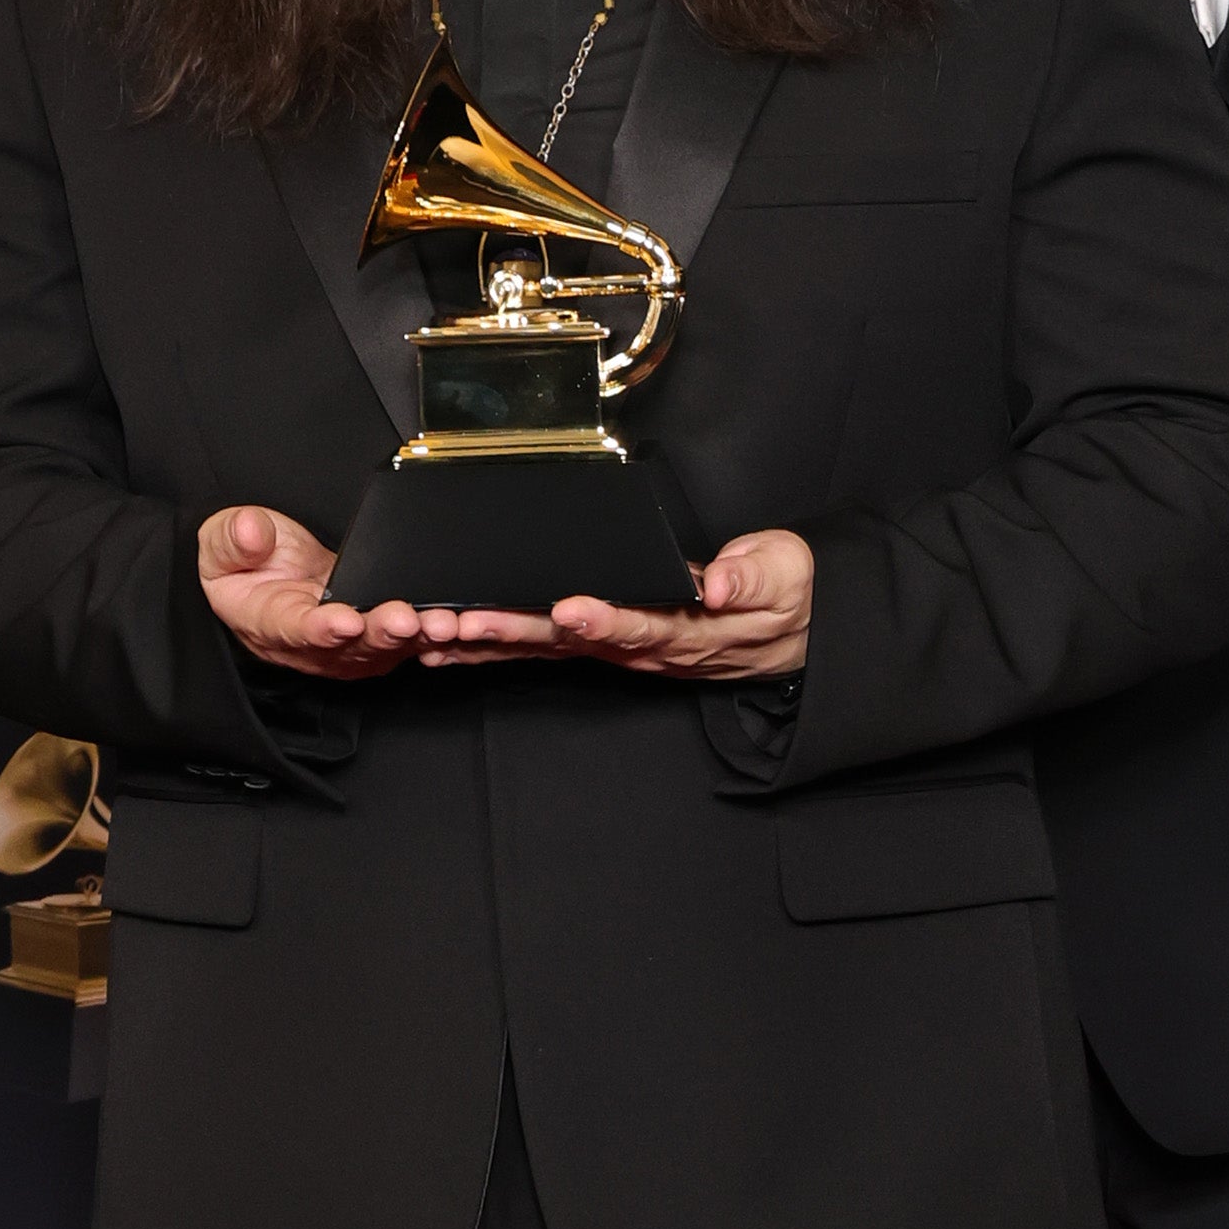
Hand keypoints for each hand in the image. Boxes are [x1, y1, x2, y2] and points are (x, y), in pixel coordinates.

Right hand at [198, 502, 434, 682]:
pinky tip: (458, 623)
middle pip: (352, 647)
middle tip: (408, 619)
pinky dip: (432, 635)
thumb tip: (252, 531)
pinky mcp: (377, 637)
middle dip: (383, 634)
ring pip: (386, 649)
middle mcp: (314, 645)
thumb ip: (234, 540)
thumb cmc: (244, 566)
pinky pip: (407, 641)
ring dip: (416, 637)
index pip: (296, 630)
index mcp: (270, 624)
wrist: (265, 577)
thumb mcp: (221, 545)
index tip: (343, 621)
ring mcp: (349, 646)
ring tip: (443, 622)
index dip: (322, 629)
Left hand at [425, 527, 813, 681]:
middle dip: (518, 633)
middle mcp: (646, 647)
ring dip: (495, 645)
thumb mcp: (784, 578)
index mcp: (688, 630)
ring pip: (551, 650)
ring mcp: (623, 649)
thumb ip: (753, 578)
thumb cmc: (782, 598)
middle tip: (469, 623)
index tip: (570, 609)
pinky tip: (456, 641)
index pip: (641, 625)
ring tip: (442, 636)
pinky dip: (500, 647)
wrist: (786, 632)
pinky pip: (548, 649)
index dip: (605, 620)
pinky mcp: (608, 642)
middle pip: (575, 644)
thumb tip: (724, 584)